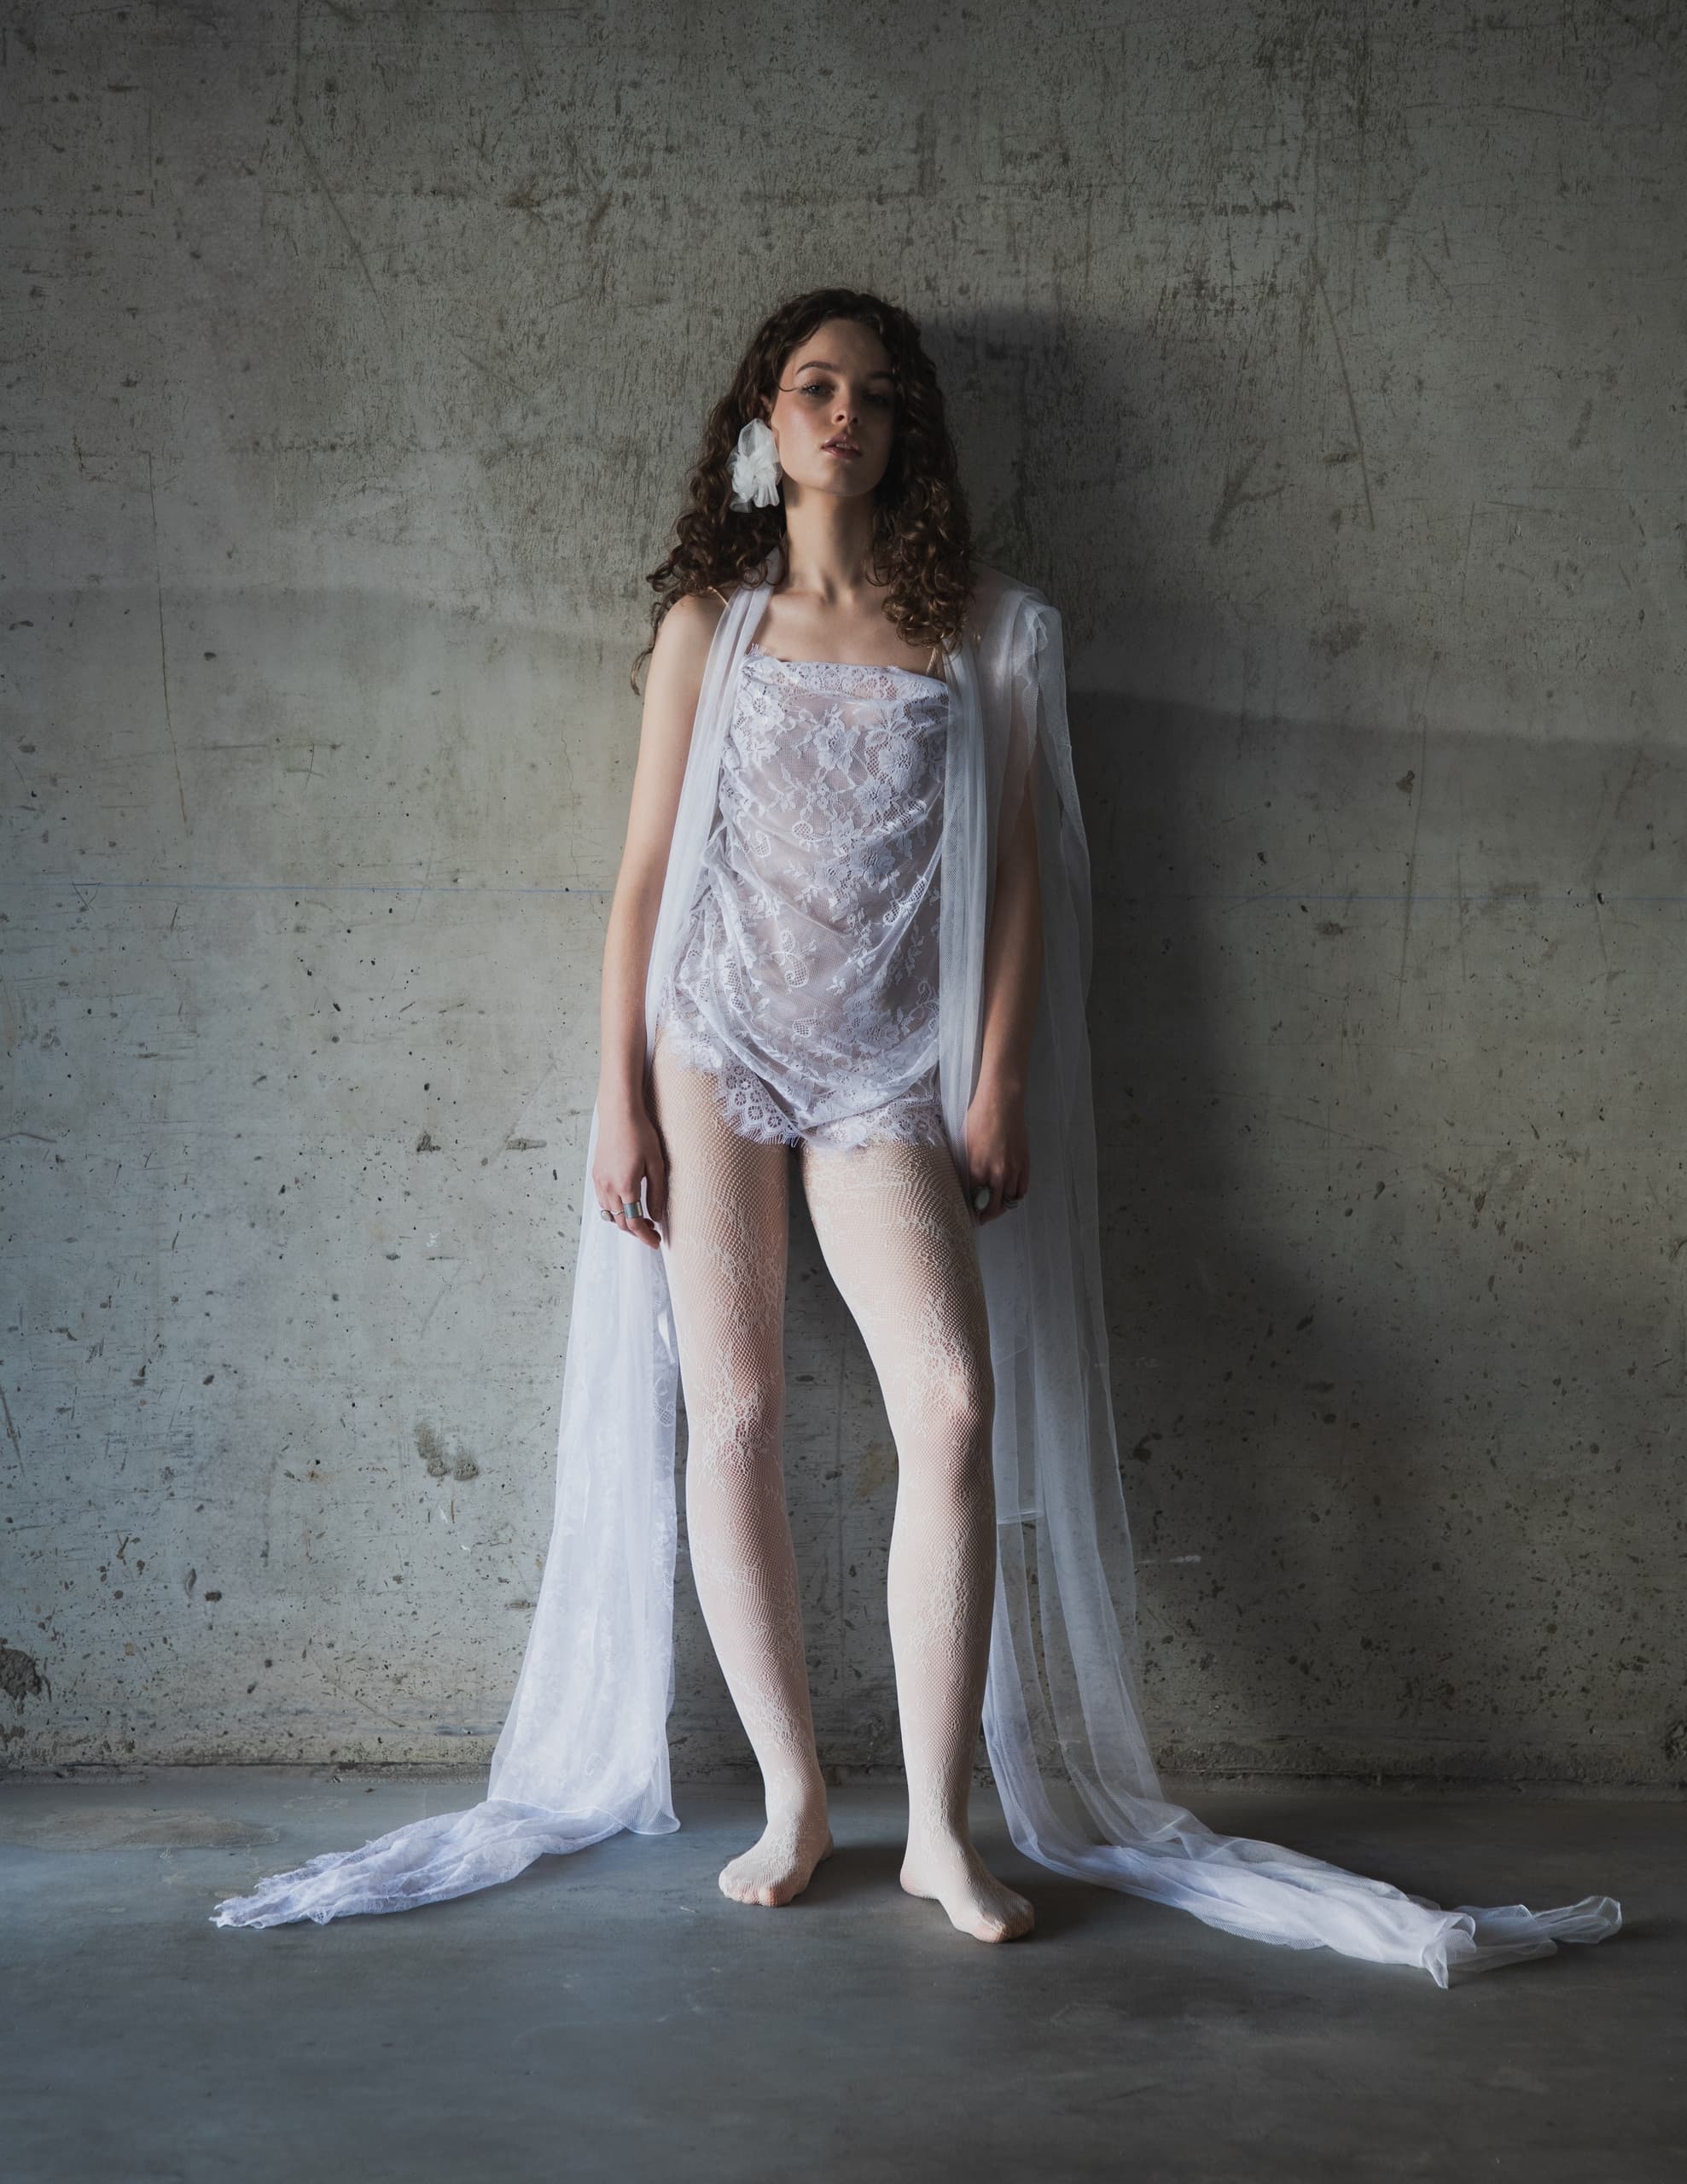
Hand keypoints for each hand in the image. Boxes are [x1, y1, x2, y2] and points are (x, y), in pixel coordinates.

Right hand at [593, 1095, 667, 1249]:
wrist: (618, 1114)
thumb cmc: (641, 1135)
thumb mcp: (656, 1164)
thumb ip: (656, 1193)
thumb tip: (657, 1216)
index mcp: (625, 1187)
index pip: (634, 1222)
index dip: (645, 1237)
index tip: (656, 1243)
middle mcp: (608, 1188)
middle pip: (620, 1222)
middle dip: (636, 1231)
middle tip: (653, 1231)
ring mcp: (599, 1181)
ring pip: (609, 1214)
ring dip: (624, 1220)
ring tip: (642, 1218)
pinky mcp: (596, 1174)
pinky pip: (603, 1201)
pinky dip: (614, 1209)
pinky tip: (626, 1203)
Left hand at [963, 1075, 1028, 1224]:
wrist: (1001, 1104)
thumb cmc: (977, 1119)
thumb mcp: (962, 1144)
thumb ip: (964, 1166)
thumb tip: (962, 1182)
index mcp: (976, 1169)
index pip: (972, 1200)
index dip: (969, 1209)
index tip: (966, 1214)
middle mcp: (996, 1174)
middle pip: (993, 1207)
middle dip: (986, 1216)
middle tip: (980, 1218)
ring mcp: (1013, 1170)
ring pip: (1010, 1200)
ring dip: (1002, 1207)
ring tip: (994, 1207)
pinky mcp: (1025, 1164)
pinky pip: (1022, 1189)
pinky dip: (1015, 1196)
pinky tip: (1008, 1196)